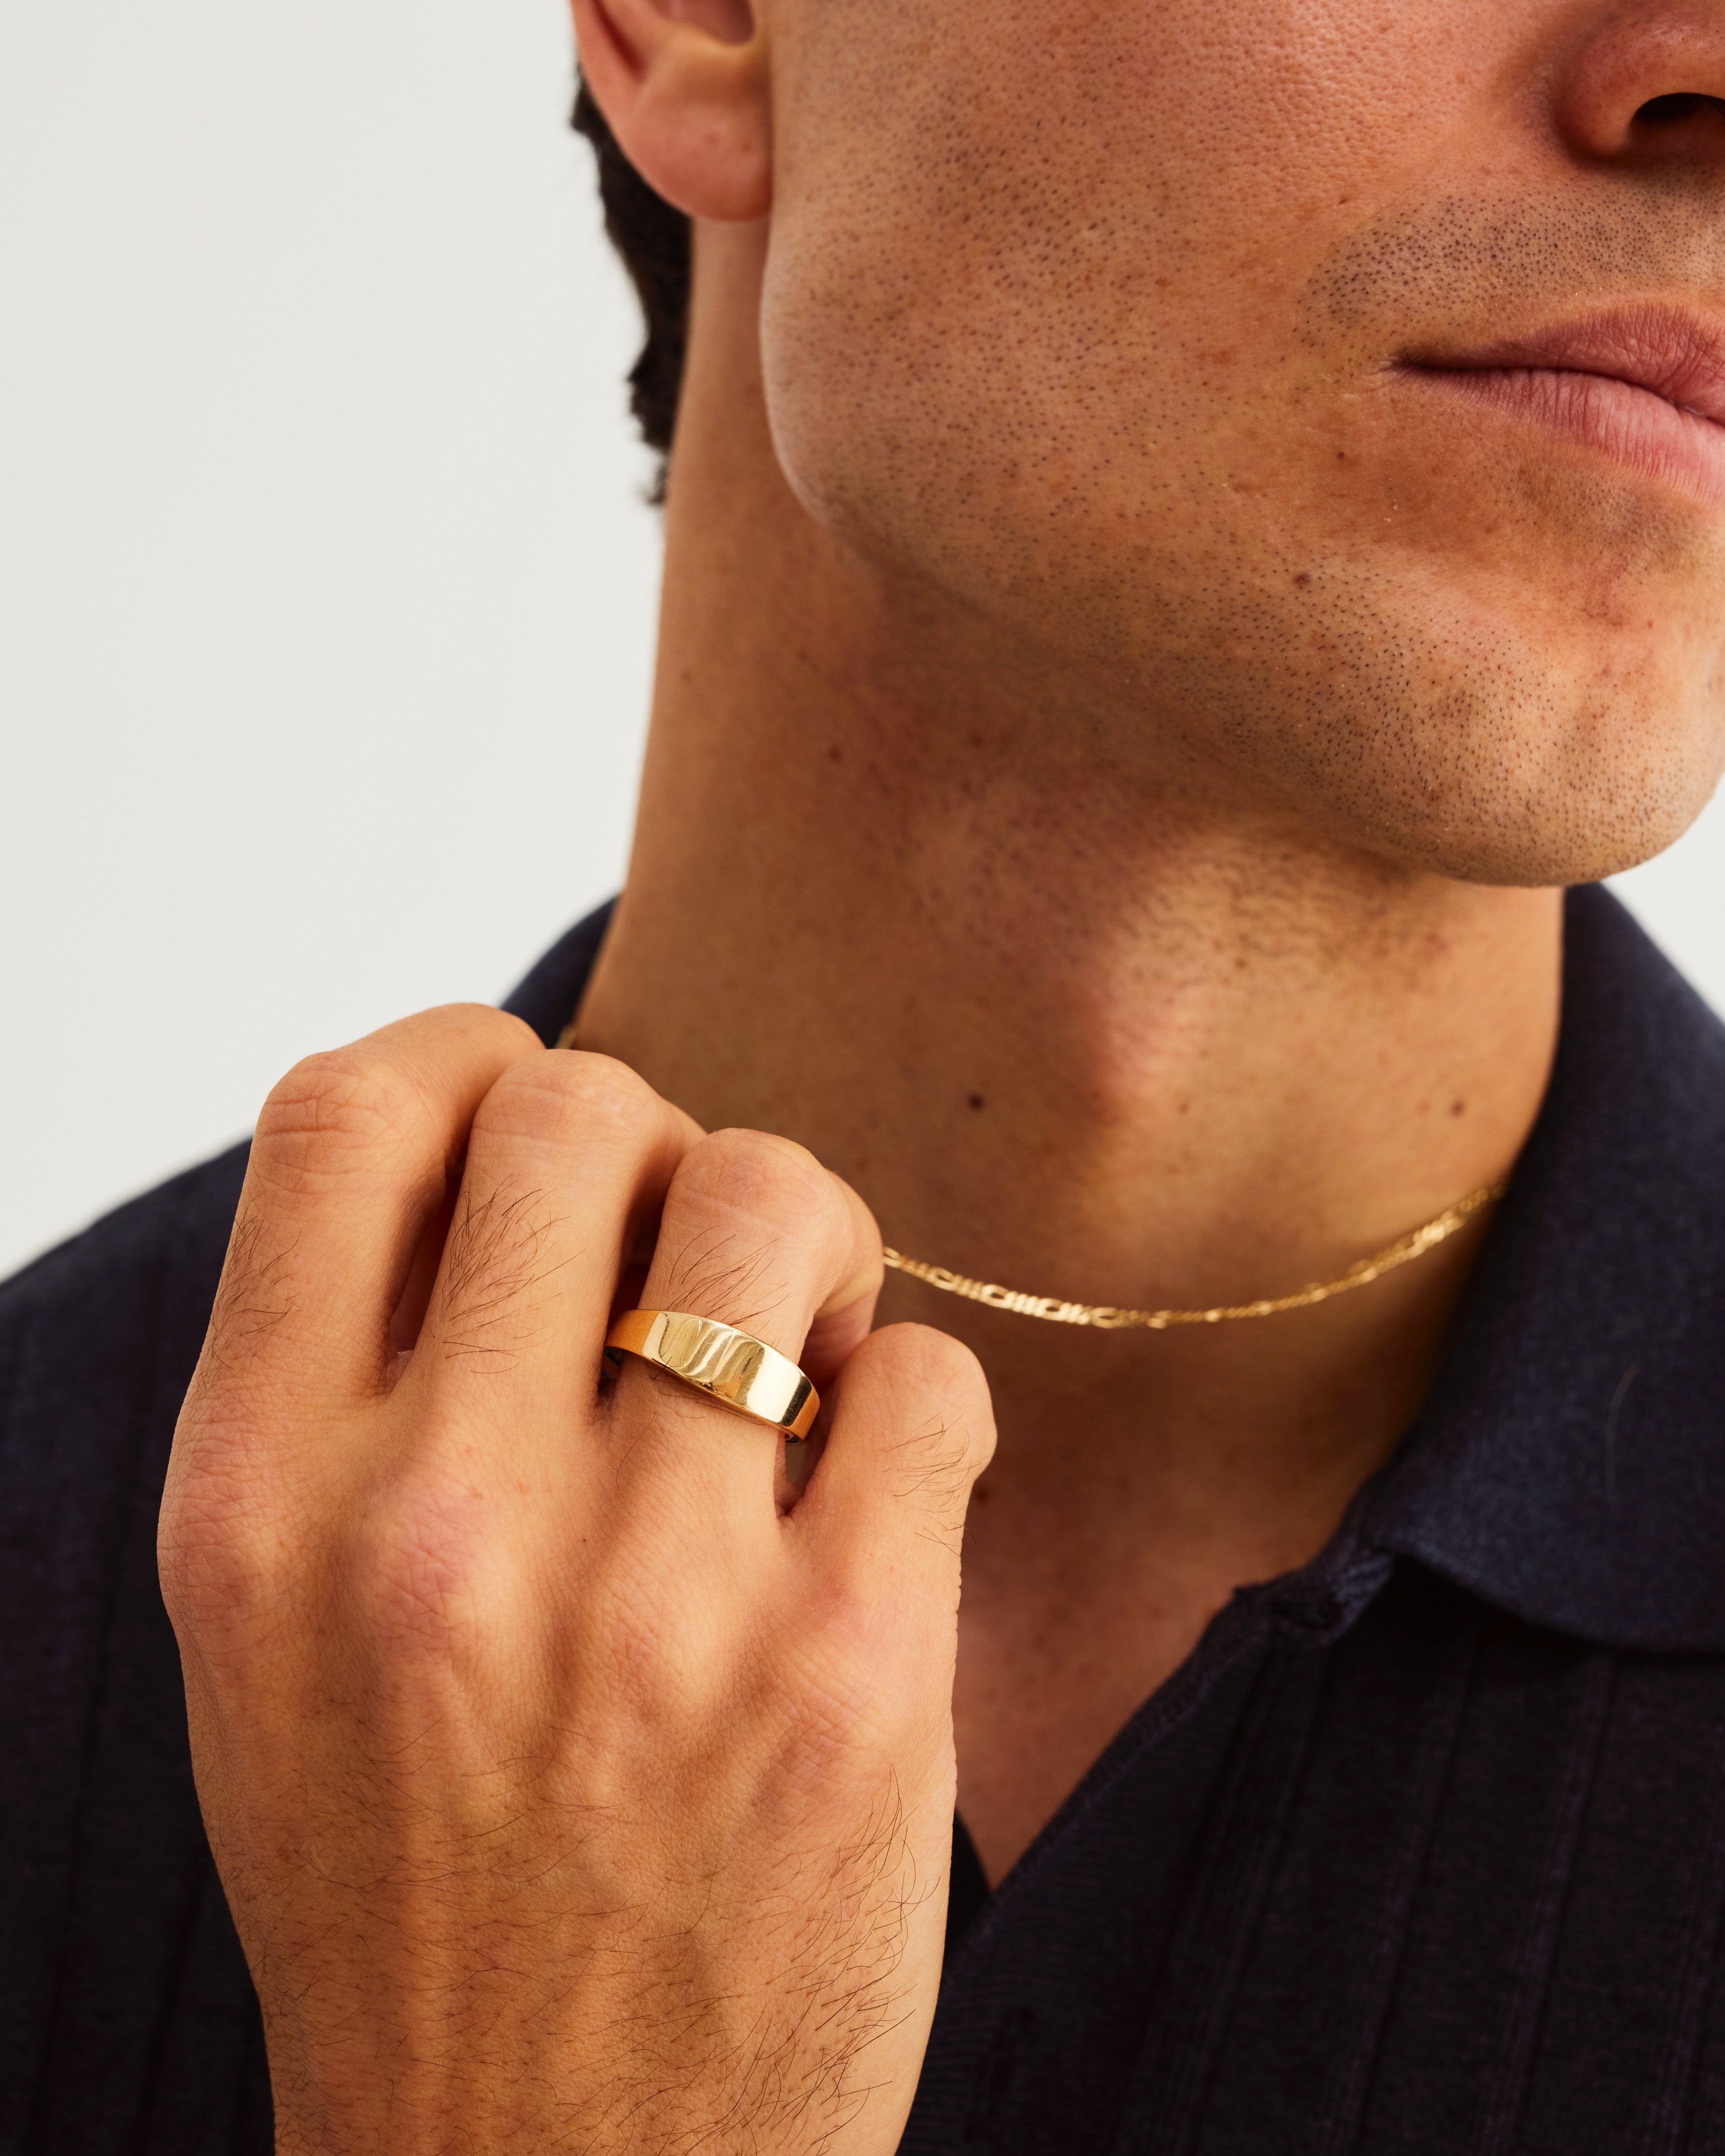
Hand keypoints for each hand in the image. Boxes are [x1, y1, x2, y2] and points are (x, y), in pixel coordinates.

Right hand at [159, 1007, 993, 2153]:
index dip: (466, 1064)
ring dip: (808, 1243)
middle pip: (584, 1110)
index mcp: (259, 1504)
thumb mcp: (281, 1631)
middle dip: (661, 1146)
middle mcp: (436, 1534)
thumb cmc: (415, 1881)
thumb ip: (359, 1378)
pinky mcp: (849, 1679)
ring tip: (796, 1356)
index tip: (535, 1128)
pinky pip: (927, 1376)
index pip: (347, 1112)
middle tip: (689, 1264)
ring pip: (775, 1200)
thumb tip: (515, 1139)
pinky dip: (915, 1398)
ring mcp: (650, 1608)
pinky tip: (868, 1495)